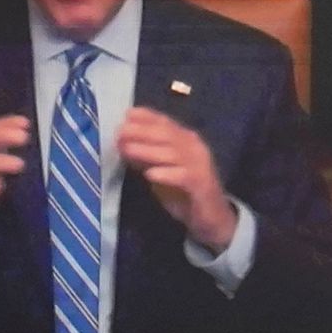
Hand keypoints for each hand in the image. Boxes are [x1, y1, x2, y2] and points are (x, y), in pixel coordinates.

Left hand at [118, 106, 235, 255]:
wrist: (210, 217)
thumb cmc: (182, 191)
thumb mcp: (160, 171)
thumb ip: (145, 157)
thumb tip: (122, 143)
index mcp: (186, 140)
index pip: (165, 122)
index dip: (146, 116)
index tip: (126, 114)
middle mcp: (194, 147)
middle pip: (167, 134)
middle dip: (142, 131)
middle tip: (120, 131)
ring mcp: (200, 165)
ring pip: (173, 153)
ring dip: (148, 150)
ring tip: (127, 149)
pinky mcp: (202, 185)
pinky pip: (183, 176)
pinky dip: (166, 174)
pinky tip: (150, 174)